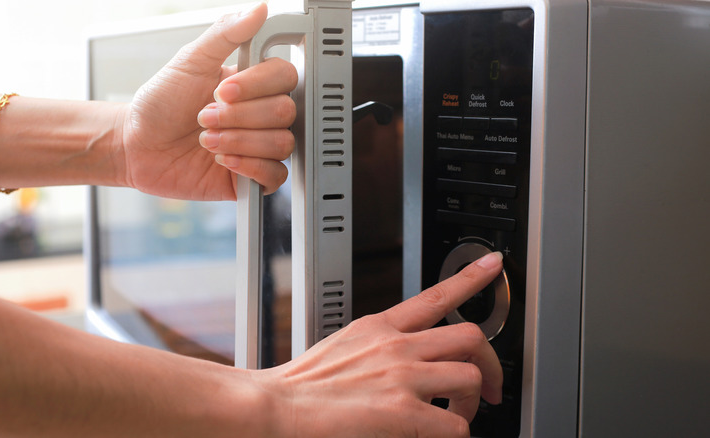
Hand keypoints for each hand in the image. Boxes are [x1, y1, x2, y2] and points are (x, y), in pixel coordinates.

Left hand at [119, 3, 296, 199]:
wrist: (137, 146)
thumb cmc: (160, 104)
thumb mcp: (189, 61)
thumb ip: (225, 34)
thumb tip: (258, 10)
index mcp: (253, 84)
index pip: (285, 77)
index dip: (256, 86)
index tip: (222, 90)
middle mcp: (260, 115)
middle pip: (285, 112)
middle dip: (239, 117)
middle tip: (205, 117)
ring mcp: (258, 146)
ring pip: (281, 144)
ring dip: (239, 142)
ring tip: (208, 140)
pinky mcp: (252, 179)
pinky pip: (275, 176)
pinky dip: (248, 167)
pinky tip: (223, 161)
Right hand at [258, 252, 504, 437]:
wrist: (276, 406)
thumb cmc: (302, 384)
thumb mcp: (343, 345)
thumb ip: (377, 346)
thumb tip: (400, 359)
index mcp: (380, 326)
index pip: (435, 295)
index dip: (471, 278)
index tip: (493, 266)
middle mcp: (397, 346)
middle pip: (470, 337)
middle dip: (489, 364)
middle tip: (488, 387)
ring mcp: (402, 377)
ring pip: (471, 377)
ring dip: (471, 403)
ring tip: (456, 415)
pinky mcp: (403, 413)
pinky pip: (457, 426)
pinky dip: (456, 433)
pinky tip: (437, 434)